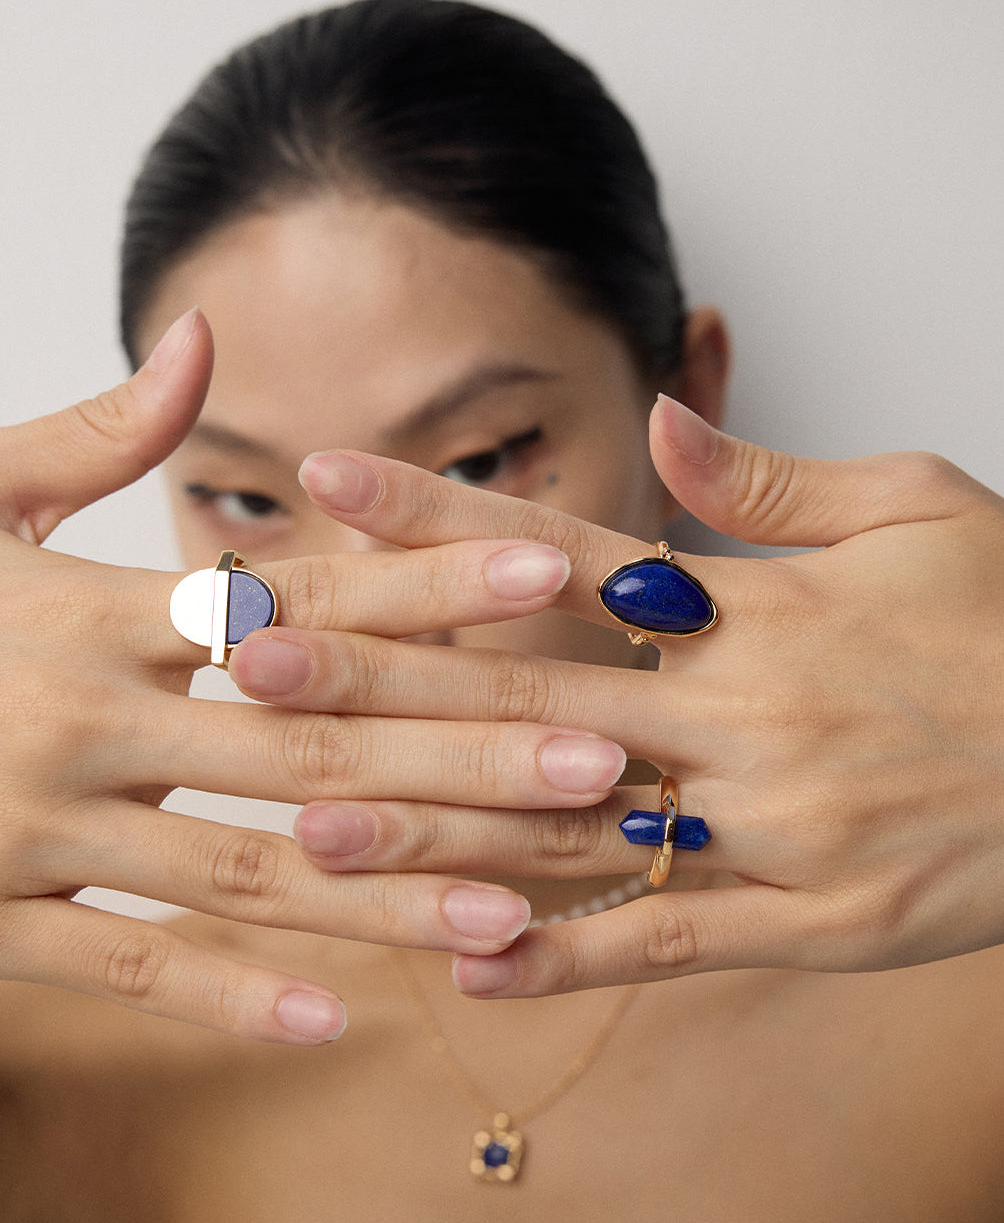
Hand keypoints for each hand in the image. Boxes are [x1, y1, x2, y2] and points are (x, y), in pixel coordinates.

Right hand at [0, 311, 626, 1038]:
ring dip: (390, 898)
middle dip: (463, 756)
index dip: (427, 576)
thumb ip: (95, 433)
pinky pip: (130, 965)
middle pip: (313, 742)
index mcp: (92, 610)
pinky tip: (343, 1019)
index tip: (550, 564)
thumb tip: (199, 338)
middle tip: (602, 768)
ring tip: (517, 916)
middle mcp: (86, 719)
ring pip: (249, 870)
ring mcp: (42, 826)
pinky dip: (232, 995)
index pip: (298, 593)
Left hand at [273, 394, 1003, 995]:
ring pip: (578, 827)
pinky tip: (463, 959)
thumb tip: (660, 419)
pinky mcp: (819, 922)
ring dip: (440, 823)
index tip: (324, 482)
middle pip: (528, 687)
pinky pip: (671, 940)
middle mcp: (749, 714)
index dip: (435, 513)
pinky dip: (568, 953)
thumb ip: (773, 478)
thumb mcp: (919, 509)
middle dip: (384, 669)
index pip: (560, 551)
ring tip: (311, 821)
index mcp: (762, 606)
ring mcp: (780, 826)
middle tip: (253, 653)